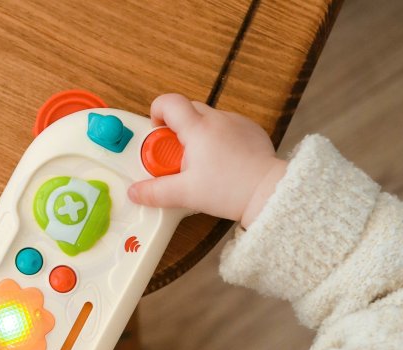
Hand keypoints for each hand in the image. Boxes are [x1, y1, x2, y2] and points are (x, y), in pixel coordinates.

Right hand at [127, 93, 286, 227]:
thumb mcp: (185, 193)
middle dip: (177, 129)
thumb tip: (136, 192)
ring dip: (200, 135)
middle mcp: (217, 119)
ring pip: (209, 119)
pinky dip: (221, 140)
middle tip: (177, 157)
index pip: (168, 102)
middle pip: (187, 109)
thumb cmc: (230, 190)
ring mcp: (236, 122)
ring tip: (203, 165)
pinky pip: (229, 127)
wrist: (267, 192)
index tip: (156, 132)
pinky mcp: (251, 131)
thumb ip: (156, 191)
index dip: (157, 112)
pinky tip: (224, 163)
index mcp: (197, 128)